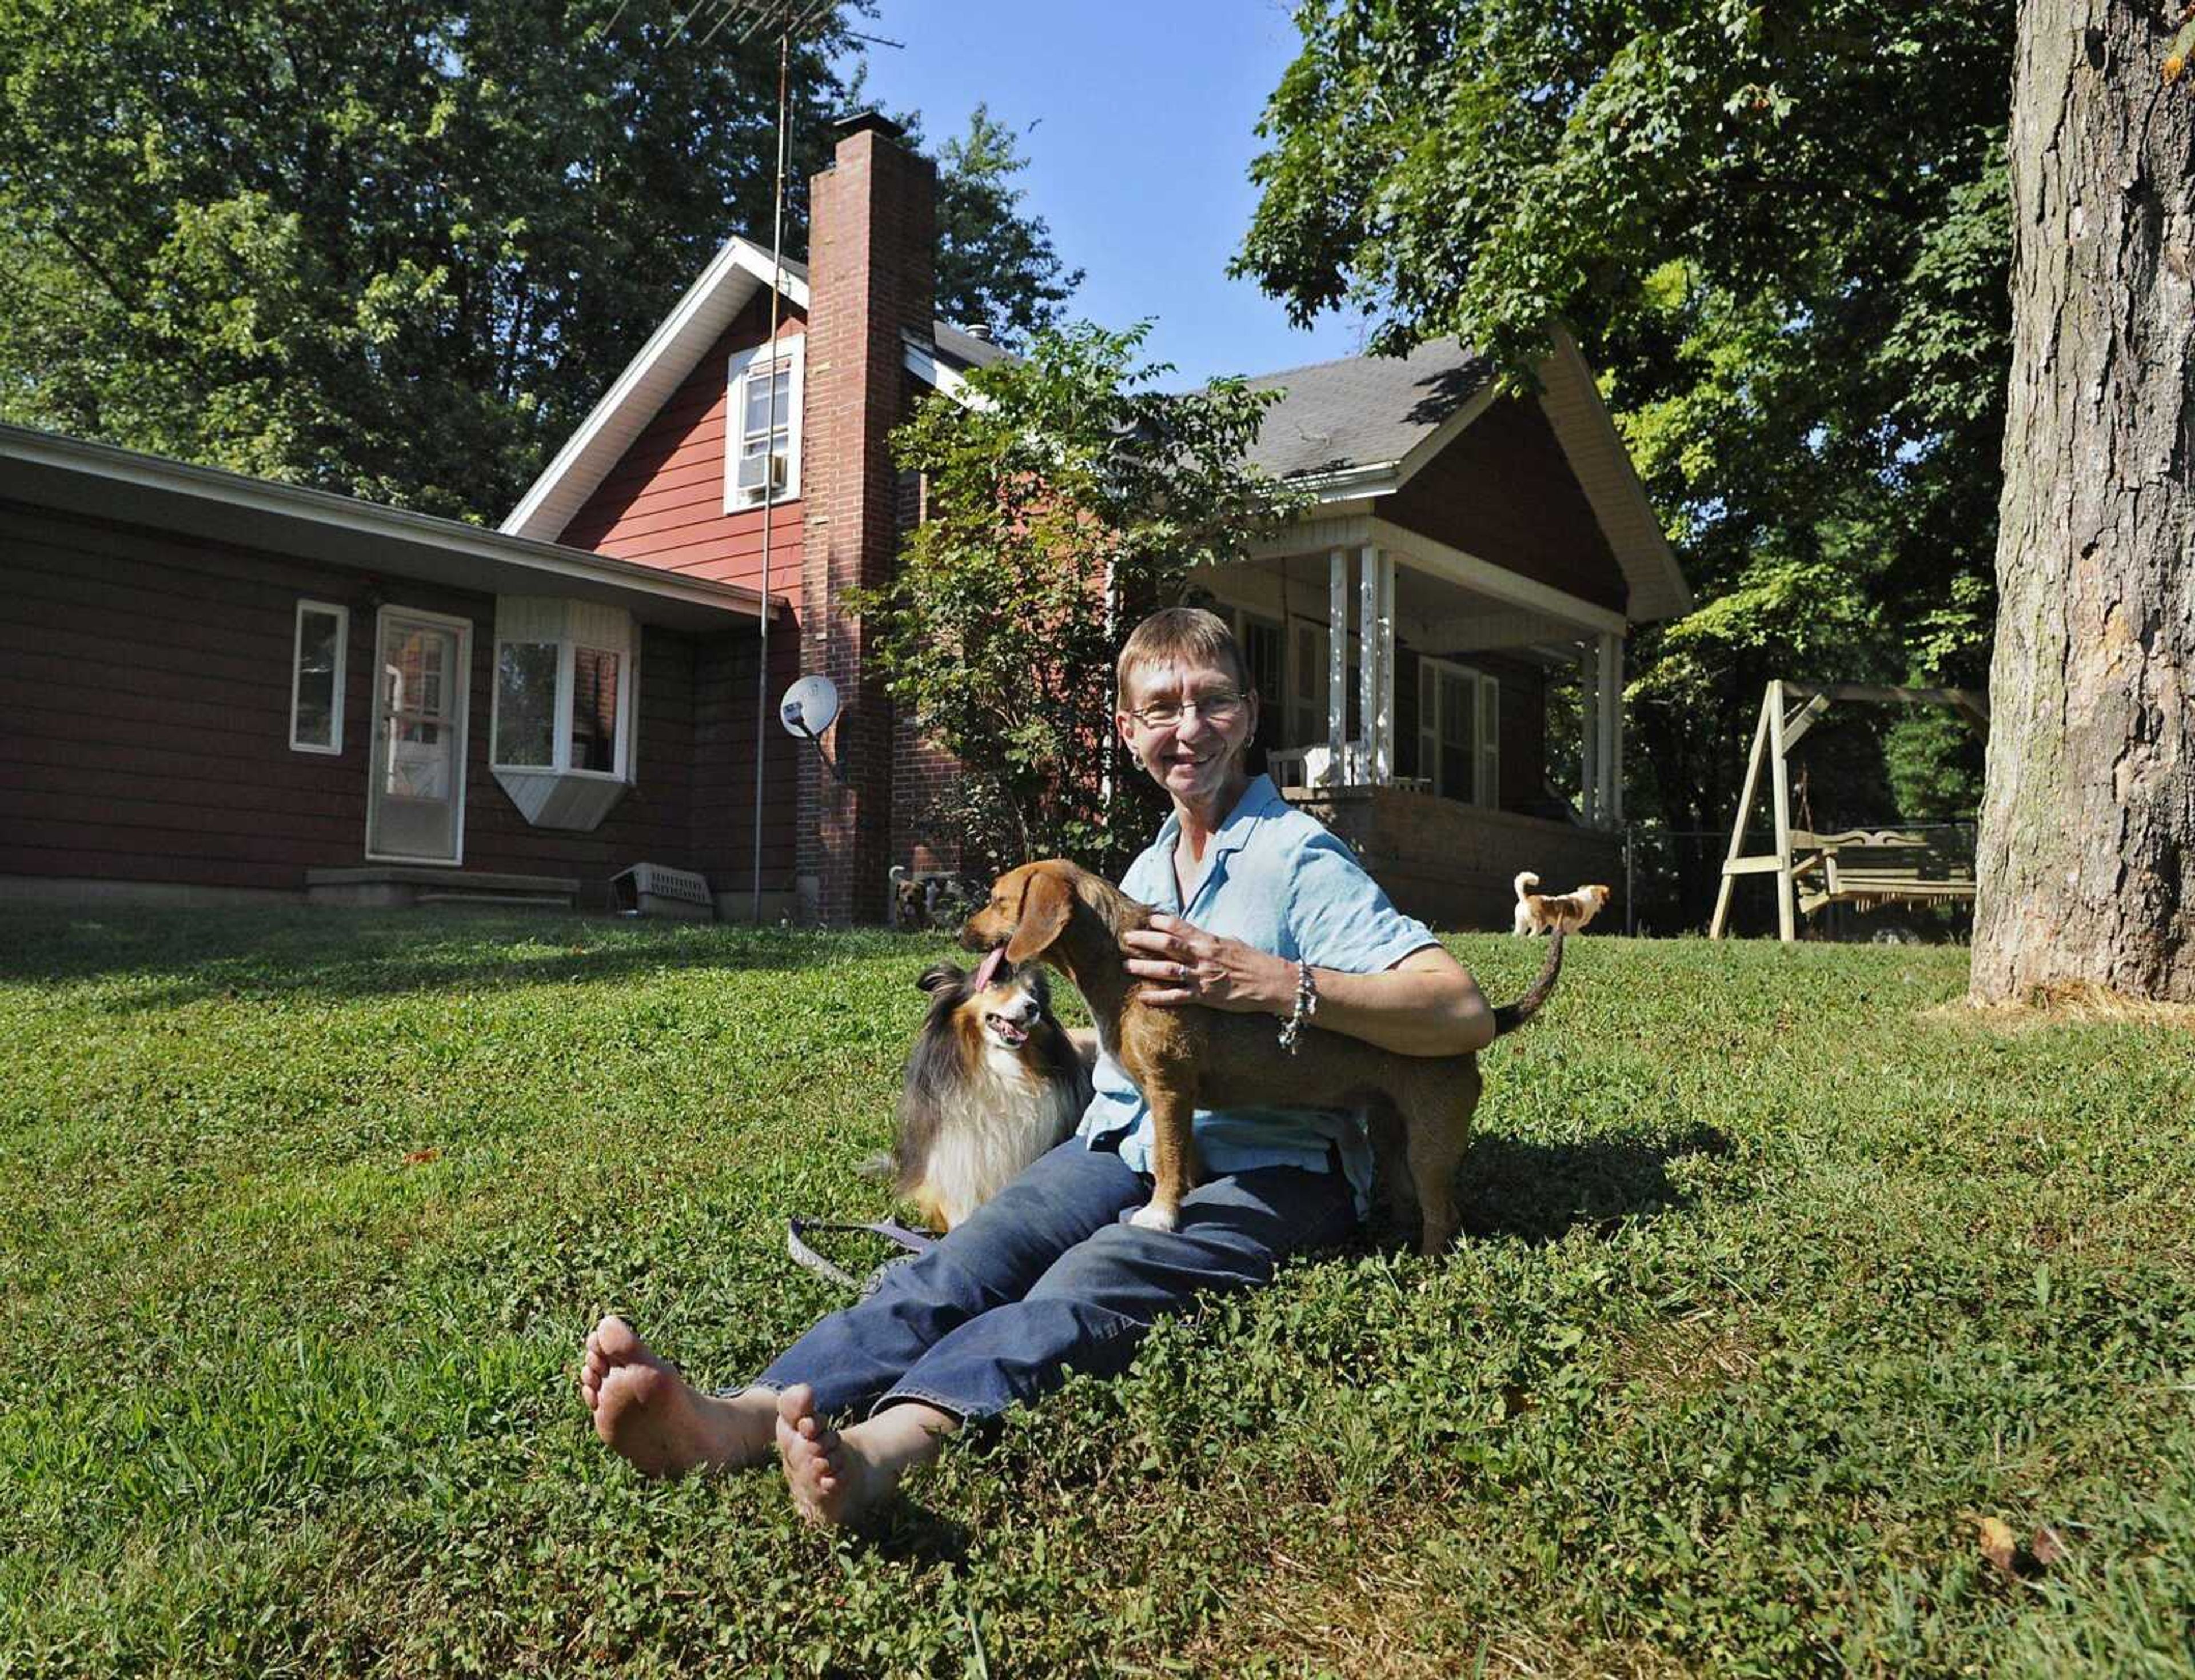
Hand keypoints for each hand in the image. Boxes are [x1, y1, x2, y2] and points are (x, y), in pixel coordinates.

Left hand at [1120, 913, 1290, 1011]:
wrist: (1271, 982)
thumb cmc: (1253, 961)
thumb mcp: (1231, 943)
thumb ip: (1210, 940)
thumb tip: (1196, 935)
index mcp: (1209, 940)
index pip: (1179, 926)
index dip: (1159, 921)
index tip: (1145, 919)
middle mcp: (1202, 956)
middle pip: (1167, 944)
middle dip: (1144, 940)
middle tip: (1126, 939)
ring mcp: (1202, 977)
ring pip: (1166, 970)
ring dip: (1144, 967)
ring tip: (1126, 965)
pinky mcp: (1205, 997)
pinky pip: (1177, 997)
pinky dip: (1158, 997)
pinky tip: (1142, 997)